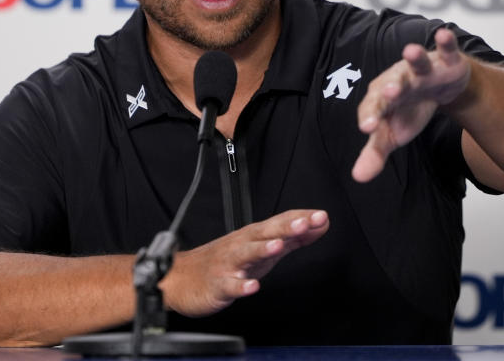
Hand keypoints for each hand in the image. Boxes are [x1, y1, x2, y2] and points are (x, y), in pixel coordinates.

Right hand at [161, 209, 328, 316]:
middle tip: (304, 223)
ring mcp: (229, 265)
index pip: (280, 223)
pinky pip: (230, 286)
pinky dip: (241, 285)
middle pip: (265, 233)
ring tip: (277, 246)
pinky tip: (251, 286)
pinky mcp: (218, 285)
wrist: (181, 279)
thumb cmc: (226, 262)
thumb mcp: (263, 248)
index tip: (322, 216)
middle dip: (285, 228)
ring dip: (262, 249)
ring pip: (246, 255)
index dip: (301, 220)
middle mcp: (242, 246)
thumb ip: (292, 238)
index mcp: (254, 237)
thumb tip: (320, 225)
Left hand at [353, 27, 471, 181]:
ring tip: (411, 51)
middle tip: (389, 93)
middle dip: (393, 88)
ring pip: (417, 63)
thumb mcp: (393, 133)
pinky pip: (445, 50)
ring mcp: (422, 69)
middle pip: (394, 84)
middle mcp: (400, 80)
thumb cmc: (408, 109)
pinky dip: (445, 42)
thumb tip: (358, 177)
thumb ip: (375, 152)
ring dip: (414, 57)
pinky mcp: (445, 62)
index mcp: (382, 99)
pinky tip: (443, 34)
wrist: (439, 89)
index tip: (368, 128)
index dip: (371, 116)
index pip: (374, 108)